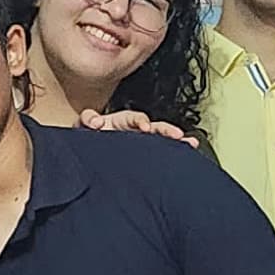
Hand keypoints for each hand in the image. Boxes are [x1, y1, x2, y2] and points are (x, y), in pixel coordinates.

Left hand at [76, 108, 197, 146]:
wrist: (88, 153)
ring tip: (190, 144)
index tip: (144, 127)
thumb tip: (96, 122)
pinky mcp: (142, 156)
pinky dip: (174, 153)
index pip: (135, 118)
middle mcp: (135, 131)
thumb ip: (88, 120)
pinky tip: (188, 152)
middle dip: (167, 131)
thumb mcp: (85, 125)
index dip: (140, 121)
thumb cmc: (90, 136)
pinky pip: (160, 154)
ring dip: (175, 142)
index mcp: (123, 122)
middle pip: (155, 128)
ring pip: (161, 140)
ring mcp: (140, 144)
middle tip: (178, 136)